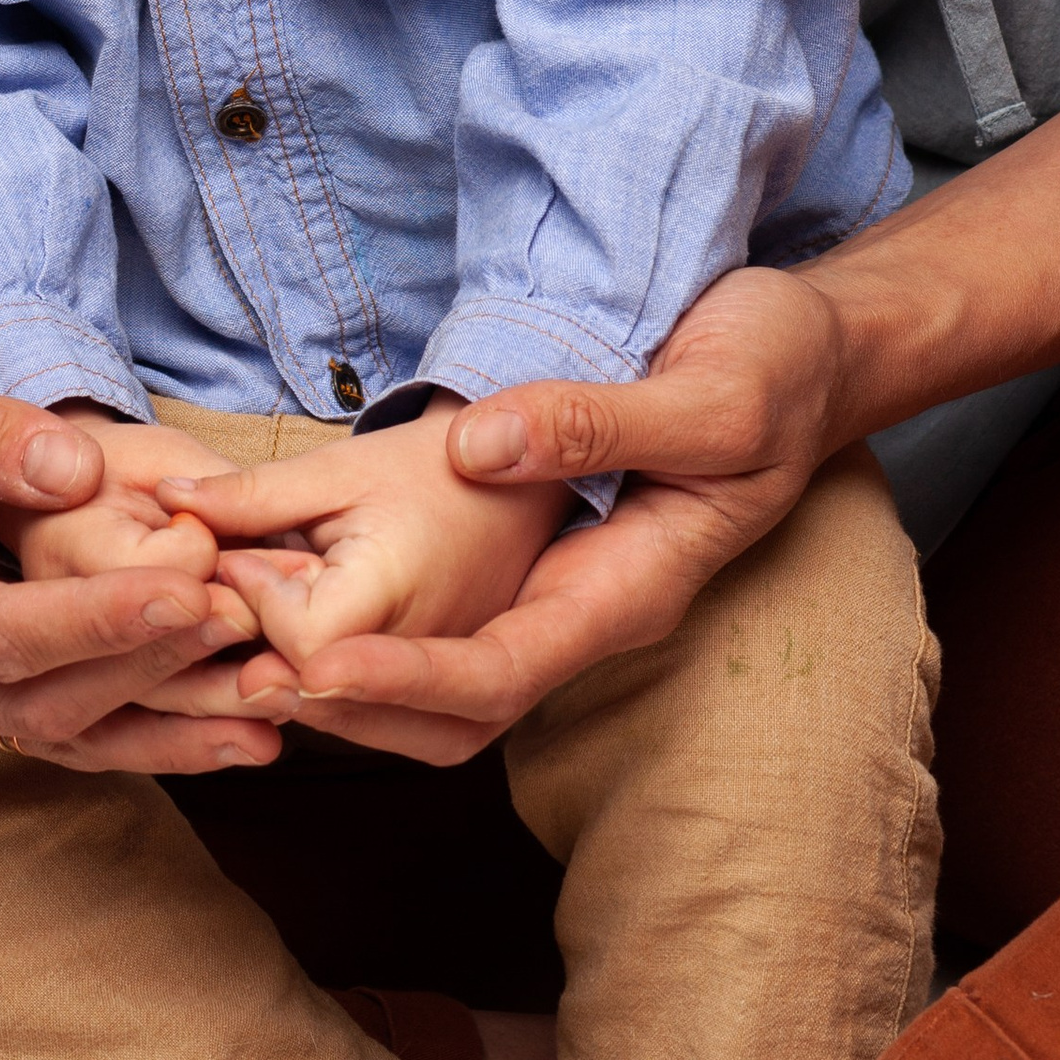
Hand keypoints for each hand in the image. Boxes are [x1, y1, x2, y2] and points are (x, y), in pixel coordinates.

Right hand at [0, 300, 280, 770]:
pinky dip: (153, 719)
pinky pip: (72, 716)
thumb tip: (70, 474)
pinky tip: (239, 727)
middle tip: (257, 624)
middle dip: (151, 663)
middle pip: (40, 699)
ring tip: (278, 705)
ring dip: (171, 716)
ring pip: (66, 729)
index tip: (190, 594)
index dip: (93, 622)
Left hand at [194, 270, 846, 764]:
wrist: (816, 350)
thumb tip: (476, 448)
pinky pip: (452, 610)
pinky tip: (312, 574)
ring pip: (447, 673)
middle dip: (354, 704)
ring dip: (352, 671)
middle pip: (460, 709)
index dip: (406, 681)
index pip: (500, 675)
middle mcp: (589, 603)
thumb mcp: (711, 390)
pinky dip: (375, 612)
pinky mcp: (544, 543)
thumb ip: (597, 421)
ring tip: (250, 638)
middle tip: (243, 674)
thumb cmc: (776, 368)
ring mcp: (566, 577)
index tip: (317, 670)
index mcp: (630, 587)